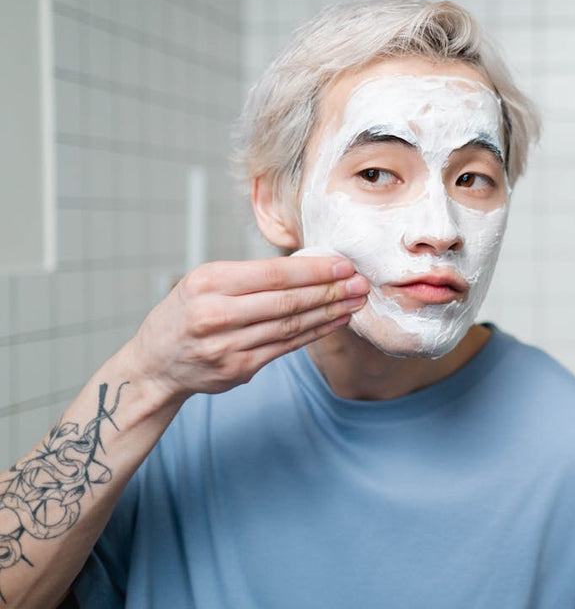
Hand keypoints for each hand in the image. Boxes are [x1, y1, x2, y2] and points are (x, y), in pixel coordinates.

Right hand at [126, 257, 367, 401]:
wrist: (154, 364)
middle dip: (331, 290)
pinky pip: (286, 347)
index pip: (274, 274)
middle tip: (361, 283)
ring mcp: (227, 346)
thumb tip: (309, 266)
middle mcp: (216, 315)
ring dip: (330, 313)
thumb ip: (249, 276)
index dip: (315, 270)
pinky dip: (315, 333)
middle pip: (288, 301)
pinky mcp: (239, 369)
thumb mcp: (204, 281)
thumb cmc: (185, 313)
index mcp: (208, 283)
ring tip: (355, 301)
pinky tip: (335, 322)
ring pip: (292, 326)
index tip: (344, 264)